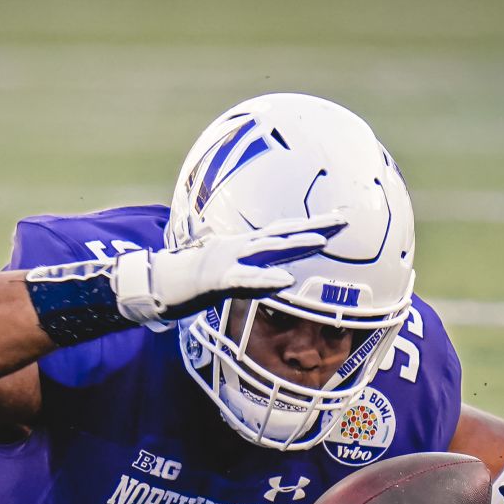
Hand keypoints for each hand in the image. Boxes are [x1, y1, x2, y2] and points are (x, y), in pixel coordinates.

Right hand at [112, 231, 326, 325]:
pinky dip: (267, 280)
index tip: (339, 220)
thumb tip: (270, 275)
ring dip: (296, 244)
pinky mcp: (219, 278)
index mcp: (245, 247)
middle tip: (345, 220)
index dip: (312, 226)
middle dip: (315, 227)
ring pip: (268, 250)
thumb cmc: (192, 279)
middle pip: (284, 234)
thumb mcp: (227, 271)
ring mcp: (230, 260)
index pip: (284, 233)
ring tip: (323, 241)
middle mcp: (242, 248)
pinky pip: (246, 280)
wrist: (157, 283)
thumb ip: (250, 271)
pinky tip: (287, 282)